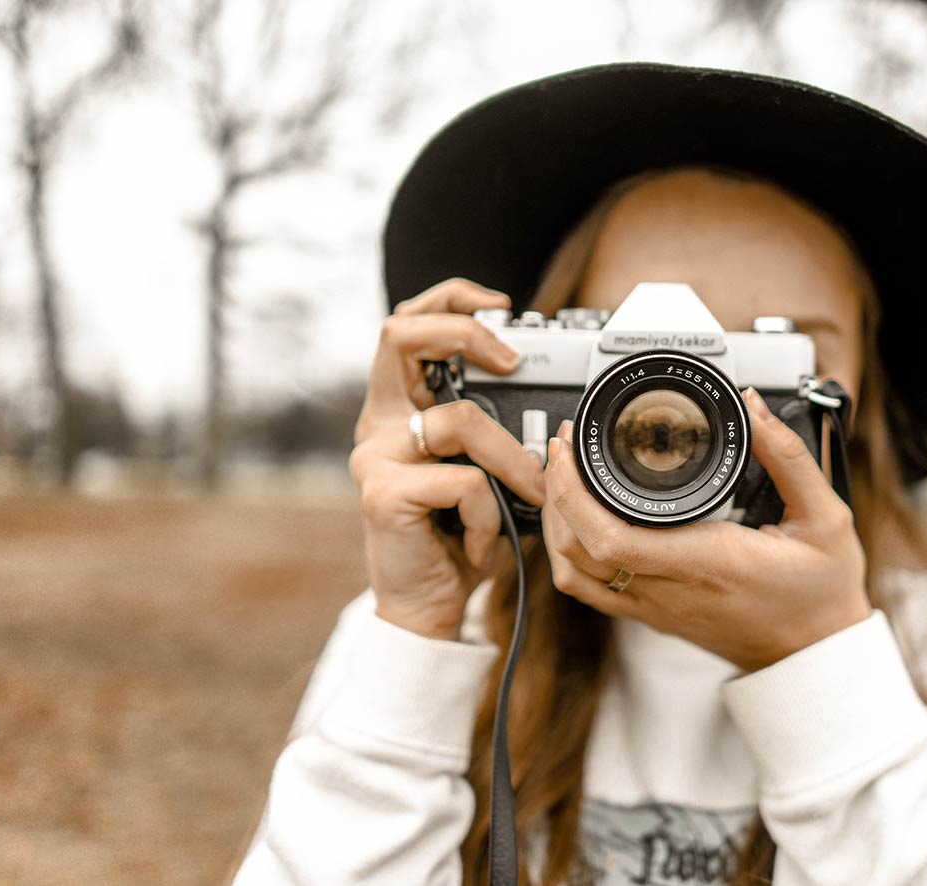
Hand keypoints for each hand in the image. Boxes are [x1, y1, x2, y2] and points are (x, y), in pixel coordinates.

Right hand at [349, 278, 545, 639]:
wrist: (429, 606)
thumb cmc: (461, 536)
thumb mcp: (483, 472)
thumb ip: (494, 430)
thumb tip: (551, 401)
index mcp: (400, 408)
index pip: (408, 325)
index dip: (450, 300)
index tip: (501, 308)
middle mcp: (378, 423)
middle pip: (400, 335)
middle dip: (464, 332)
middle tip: (512, 361)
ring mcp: (375, 457)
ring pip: (459, 421)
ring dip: (512, 461)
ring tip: (527, 498)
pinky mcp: (382, 494)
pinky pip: (465, 482)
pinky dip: (492, 515)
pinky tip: (483, 544)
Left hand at [540, 387, 869, 672]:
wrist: (817, 656)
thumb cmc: (822, 592)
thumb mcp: (827, 518)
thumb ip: (790, 458)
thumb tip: (754, 408)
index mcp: (708, 562)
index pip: (611, 537)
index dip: (573, 491)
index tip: (571, 445)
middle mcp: (671, 589)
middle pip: (577, 551)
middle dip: (555, 492)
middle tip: (565, 446)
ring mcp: (655, 608)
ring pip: (573, 574)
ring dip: (555, 524)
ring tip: (563, 476)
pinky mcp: (652, 616)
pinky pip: (590, 590)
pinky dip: (569, 553)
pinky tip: (578, 519)